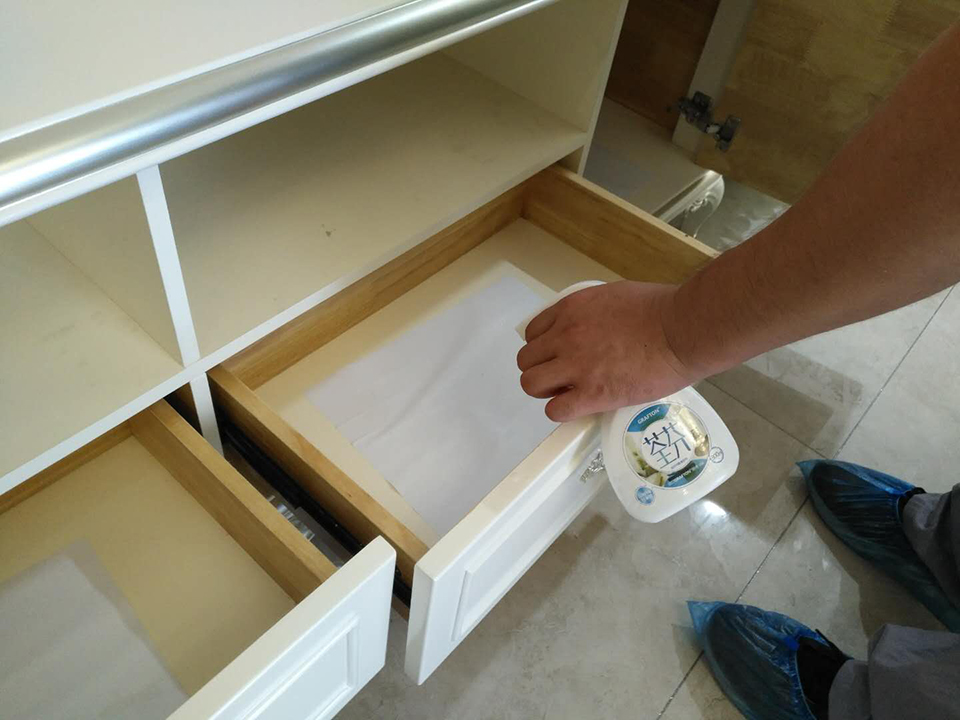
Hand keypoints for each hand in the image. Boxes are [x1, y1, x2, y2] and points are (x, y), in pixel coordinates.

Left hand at [517, 281, 696, 420]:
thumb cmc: (660, 308)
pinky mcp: (593, 394)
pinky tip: (578, 406)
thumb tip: (589, 326)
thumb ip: (591, 312)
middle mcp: (566, 336)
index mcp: (571, 309)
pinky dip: (562, 411)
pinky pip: (555, 410)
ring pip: (531, 384)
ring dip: (546, 391)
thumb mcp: (613, 296)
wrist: (682, 329)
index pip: (532, 333)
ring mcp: (577, 366)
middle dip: (541, 369)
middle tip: (561, 376)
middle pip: (526, 360)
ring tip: (566, 393)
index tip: (557, 355)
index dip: (543, 348)